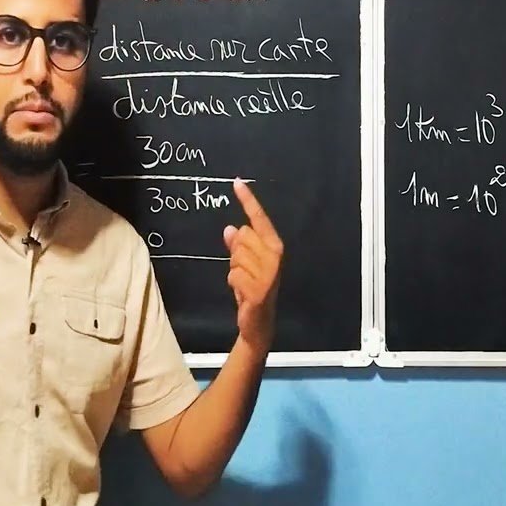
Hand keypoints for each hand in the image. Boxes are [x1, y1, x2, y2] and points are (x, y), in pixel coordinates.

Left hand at [223, 179, 282, 355]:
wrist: (258, 324)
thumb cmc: (251, 291)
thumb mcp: (243, 265)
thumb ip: (238, 247)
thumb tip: (230, 228)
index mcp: (274, 246)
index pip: (259, 219)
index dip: (248, 200)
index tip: (236, 182)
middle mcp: (275, 256)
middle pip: (241, 236)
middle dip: (236, 253)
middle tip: (244, 271)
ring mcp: (269, 272)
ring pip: (235, 257)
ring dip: (234, 271)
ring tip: (245, 284)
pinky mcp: (260, 289)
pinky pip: (233, 275)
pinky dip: (233, 284)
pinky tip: (244, 294)